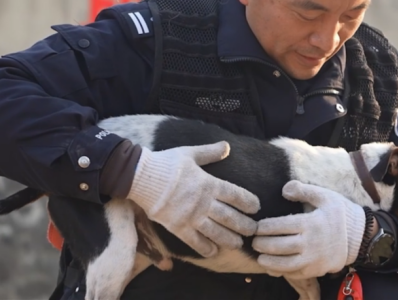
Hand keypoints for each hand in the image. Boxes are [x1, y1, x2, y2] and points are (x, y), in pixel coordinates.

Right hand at [127, 141, 260, 257]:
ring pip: (216, 232)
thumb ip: (209, 152)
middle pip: (230, 217)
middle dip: (244, 226)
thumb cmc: (166, 163)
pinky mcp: (177, 227)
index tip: (256, 208)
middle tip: (253, 231)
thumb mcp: (189, 153)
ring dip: (229, 240)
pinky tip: (213, 252)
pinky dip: (206, 248)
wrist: (141, 176)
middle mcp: (203, 202)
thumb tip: (227, 146)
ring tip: (238, 244)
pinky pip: (195, 242)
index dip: (248, 202)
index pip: (236, 195)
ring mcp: (191, 216)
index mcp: (208, 183)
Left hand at [252, 181, 365, 278]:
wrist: (359, 237)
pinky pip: (294, 274)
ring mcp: (313, 259)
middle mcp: (310, 243)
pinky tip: (272, 267)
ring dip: (268, 261)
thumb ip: (303, 190)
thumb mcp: (325, 196)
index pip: (280, 226)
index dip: (264, 227)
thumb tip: (284, 190)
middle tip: (254, 241)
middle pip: (279, 246)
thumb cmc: (339, 214)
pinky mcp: (316, 270)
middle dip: (262, 244)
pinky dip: (280, 272)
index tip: (257, 226)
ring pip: (284, 264)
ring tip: (260, 256)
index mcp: (310, 223)